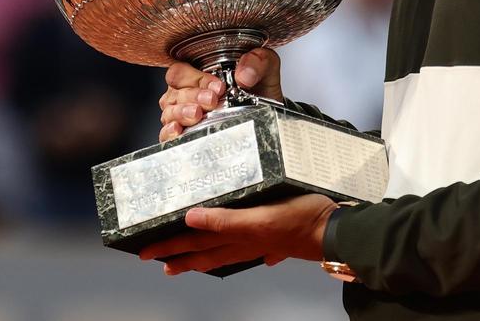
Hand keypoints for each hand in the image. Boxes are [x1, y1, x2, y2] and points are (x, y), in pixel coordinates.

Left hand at [138, 193, 335, 274]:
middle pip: (205, 251)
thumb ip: (224, 220)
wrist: (334, 229)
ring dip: (205, 256)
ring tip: (191, 262)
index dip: (169, 247)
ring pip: (225, 252)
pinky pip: (250, 249)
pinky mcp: (277, 237)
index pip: (194, 244)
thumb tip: (190, 218)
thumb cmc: (298, 220)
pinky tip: (253, 255)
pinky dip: (242, 252)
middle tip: (157, 261)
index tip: (145, 252)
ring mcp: (262, 243)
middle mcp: (246, 243)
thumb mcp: (258, 217)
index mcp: (237, 237)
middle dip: (179, 256)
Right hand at [157, 48, 283, 141]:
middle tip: (211, 101)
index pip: (182, 71)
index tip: (218, 87)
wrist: (268, 116)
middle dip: (192, 96)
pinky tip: (178, 131)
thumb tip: (244, 75)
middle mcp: (186, 92)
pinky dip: (169, 132)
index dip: (197, 78)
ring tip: (197, 115)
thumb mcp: (265, 69)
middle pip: (175, 91)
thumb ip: (259, 61)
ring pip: (169, 111)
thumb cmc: (259, 89)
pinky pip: (166, 134)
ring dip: (182, 113)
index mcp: (198, 72)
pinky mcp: (184, 136)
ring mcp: (183, 114)